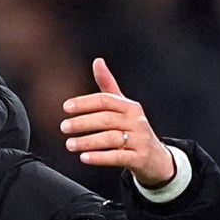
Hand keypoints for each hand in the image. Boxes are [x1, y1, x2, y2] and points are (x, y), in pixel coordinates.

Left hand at [60, 58, 174, 187]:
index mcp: (130, 107)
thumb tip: (97, 61)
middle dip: (83, 122)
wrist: (156, 157)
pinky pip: (118, 157)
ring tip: (70, 144)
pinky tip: (84, 157)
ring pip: (111, 138)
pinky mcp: (140, 157)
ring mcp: (139, 140)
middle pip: (106, 119)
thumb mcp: (123, 107)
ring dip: (88, 141)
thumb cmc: (133, 129)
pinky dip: (100, 157)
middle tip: (63, 127)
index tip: (66, 107)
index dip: (85, 103)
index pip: (105, 100)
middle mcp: (136, 121)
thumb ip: (108, 86)